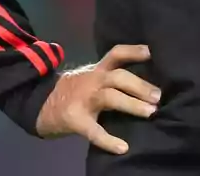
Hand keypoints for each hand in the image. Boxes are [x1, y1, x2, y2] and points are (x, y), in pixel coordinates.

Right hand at [35, 44, 160, 154]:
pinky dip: (108, 140)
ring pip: (110, 97)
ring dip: (132, 104)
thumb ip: (112, 75)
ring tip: (150, 113)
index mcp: (98, 69)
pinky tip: (122, 147)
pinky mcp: (75, 120)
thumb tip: (148, 80)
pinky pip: (93, 131)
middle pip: (118, 76)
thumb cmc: (75, 90)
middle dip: (140, 85)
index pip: (117, 53)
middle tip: (158, 96)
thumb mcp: (92, 76)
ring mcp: (83, 99)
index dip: (134, 51)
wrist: (41, 104)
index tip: (153, 53)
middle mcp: (93, 80)